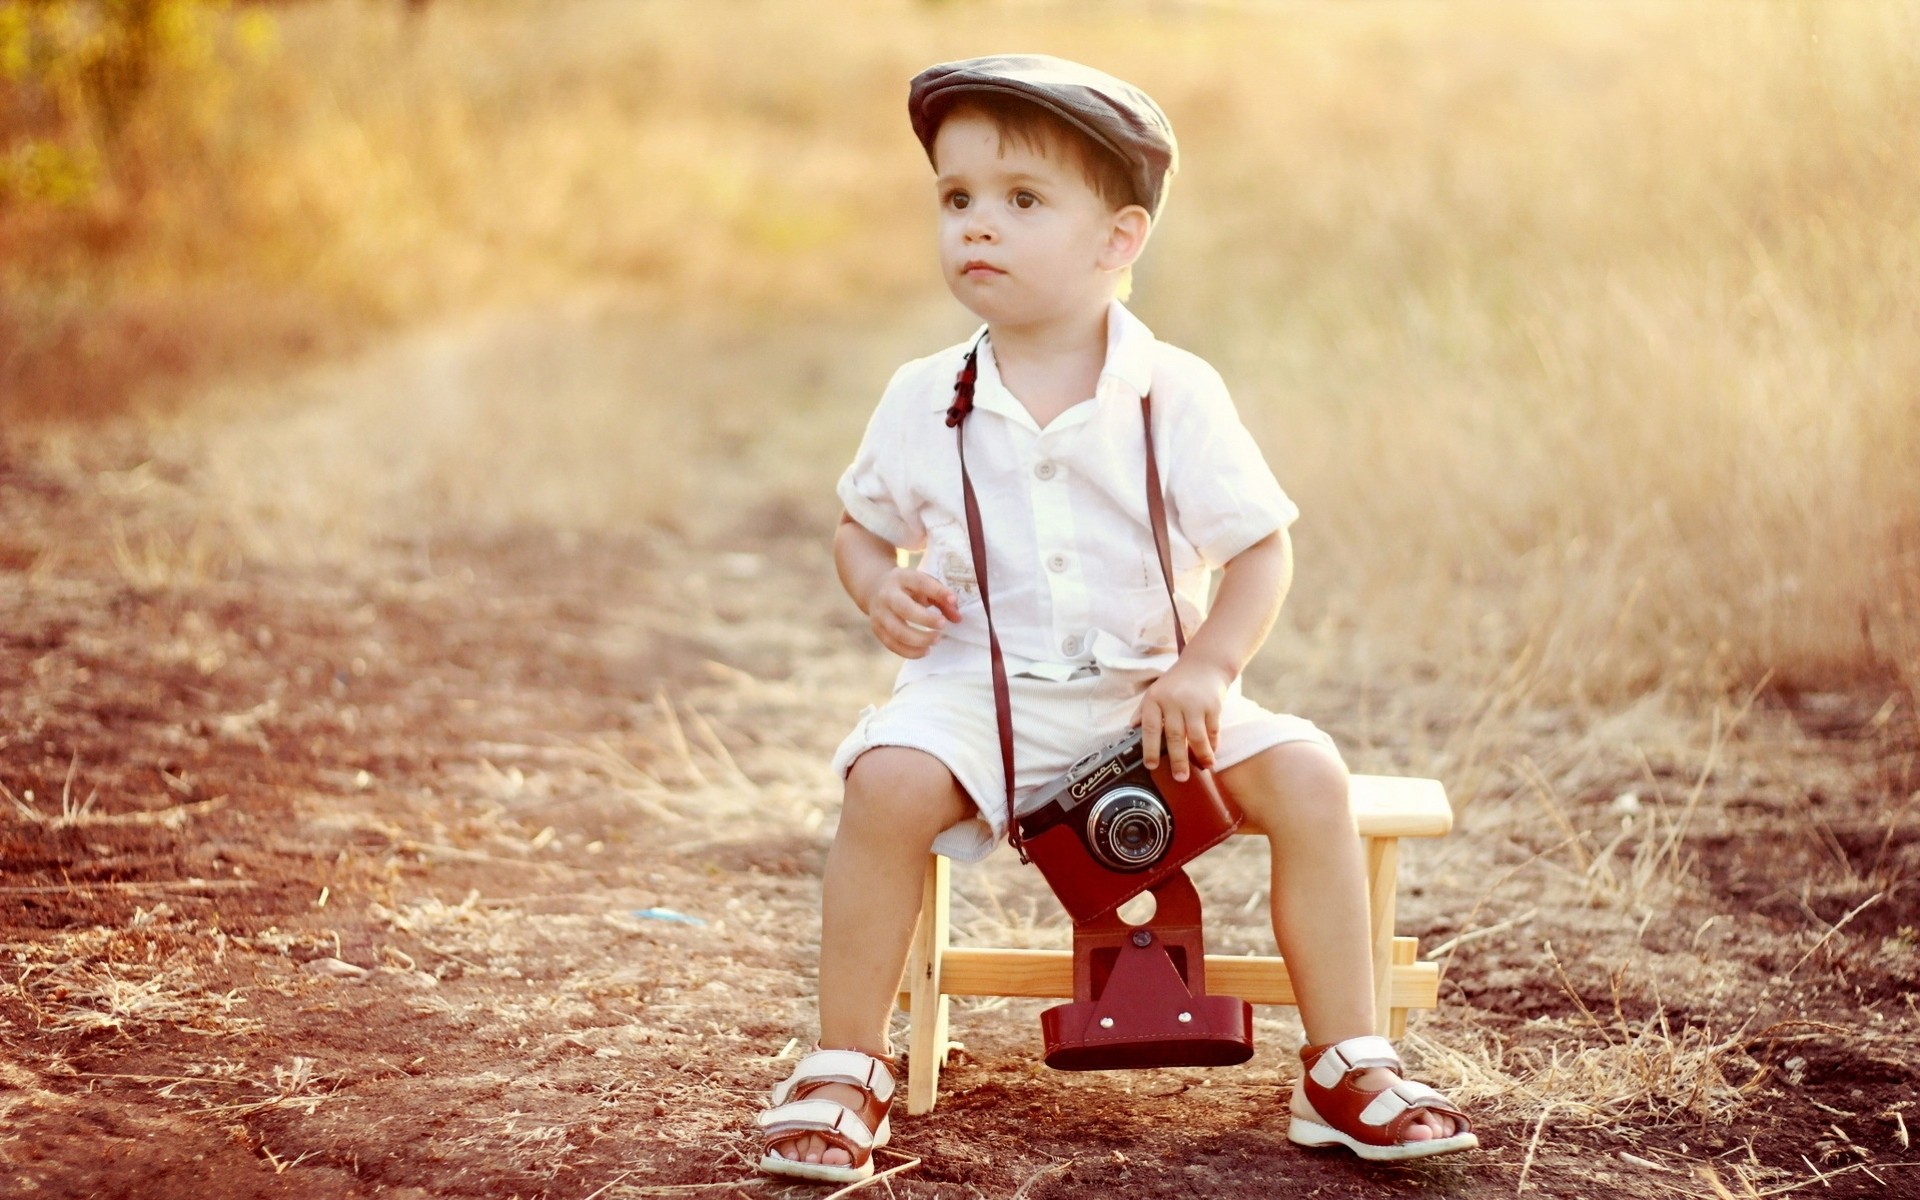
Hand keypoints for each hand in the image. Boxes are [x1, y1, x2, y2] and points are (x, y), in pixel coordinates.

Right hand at [864, 569, 960, 658]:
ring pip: (897, 631)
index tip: (953, 600)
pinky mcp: (877, 629)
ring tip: (937, 640)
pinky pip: (892, 645)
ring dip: (919, 640)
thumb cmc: (908, 588)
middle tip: (943, 625)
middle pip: (904, 609)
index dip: (937, 591)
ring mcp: (879, 614)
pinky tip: (925, 650)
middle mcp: (887, 595)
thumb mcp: (924, 585)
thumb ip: (942, 598)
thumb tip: (958, 619)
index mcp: (901, 578)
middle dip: (926, 619)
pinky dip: (910, 652)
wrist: (875, 589)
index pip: (919, 582)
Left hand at [1133, 657, 1232, 781]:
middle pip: (1174, 736)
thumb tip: (1130, 731)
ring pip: (1196, 736)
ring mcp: (1195, 704)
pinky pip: (1213, 730)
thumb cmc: (1176, 682)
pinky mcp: (1213, 705)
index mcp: (1155, 699)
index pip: (1150, 727)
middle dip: (1178, 760)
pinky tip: (1212, 753)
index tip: (1151, 766)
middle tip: (1180, 778)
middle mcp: (1174, 702)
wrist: (1205, 664)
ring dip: (1201, 754)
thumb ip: (1143, 711)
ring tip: (1204, 767)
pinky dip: (1213, 743)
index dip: (1150, 748)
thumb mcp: (1155, 692)